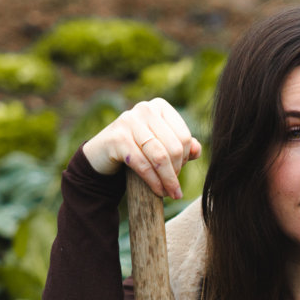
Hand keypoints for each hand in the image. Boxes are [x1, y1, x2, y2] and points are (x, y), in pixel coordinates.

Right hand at [82, 98, 201, 199]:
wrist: (102, 154)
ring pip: (160, 157)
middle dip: (176, 171)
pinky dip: (154, 182)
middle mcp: (145, 109)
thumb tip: (197, 150)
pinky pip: (143, 165)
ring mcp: (129, 121)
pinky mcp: (117, 138)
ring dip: (168, 180)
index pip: (184, 136)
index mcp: (160, 106)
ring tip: (171, 193)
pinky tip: (158, 191)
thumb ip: (181, 146)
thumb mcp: (161, 145)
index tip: (179, 171)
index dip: (185, 158)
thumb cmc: (137, 148)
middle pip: (173, 147)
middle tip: (173, 185)